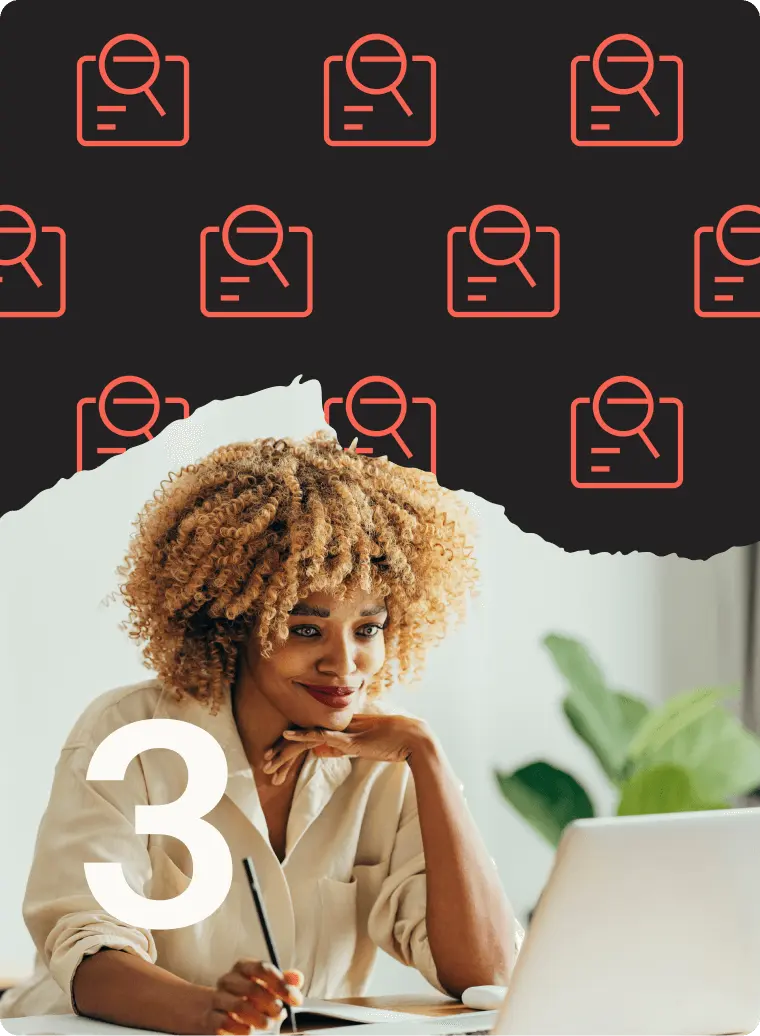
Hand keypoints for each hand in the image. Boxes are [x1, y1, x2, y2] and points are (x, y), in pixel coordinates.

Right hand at [202, 959, 302, 1034]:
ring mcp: (217, 998)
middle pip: (252, 988)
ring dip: (259, 1018)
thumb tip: (298, 978)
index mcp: (243, 967)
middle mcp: (228, 980)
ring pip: (240, 1006)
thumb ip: (283, 981)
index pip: (262, 969)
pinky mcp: (210, 1018)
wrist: (212, 1010)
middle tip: (280, 1013)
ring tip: (267, 1024)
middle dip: (271, 1003)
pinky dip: (242, 1029)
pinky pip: (227, 1023)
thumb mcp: (264, 985)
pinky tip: (249, 1030)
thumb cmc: (244, 996)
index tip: (294, 999)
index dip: (281, 983)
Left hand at [262, 714, 431, 784]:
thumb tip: (317, 752)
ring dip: (288, 747)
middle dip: (283, 751)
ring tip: (269, 758)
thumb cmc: (392, 743)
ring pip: (309, 736)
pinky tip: (290, 737)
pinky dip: (306, 736)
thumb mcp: (361, 749)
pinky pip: (324, 736)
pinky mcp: (351, 739)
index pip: (310, 736)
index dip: (292, 746)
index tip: (276, 757)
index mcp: (341, 728)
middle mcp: (339, 727)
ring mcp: (344, 731)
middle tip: (266, 762)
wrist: (413, 738)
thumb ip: (340, 748)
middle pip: (305, 735)